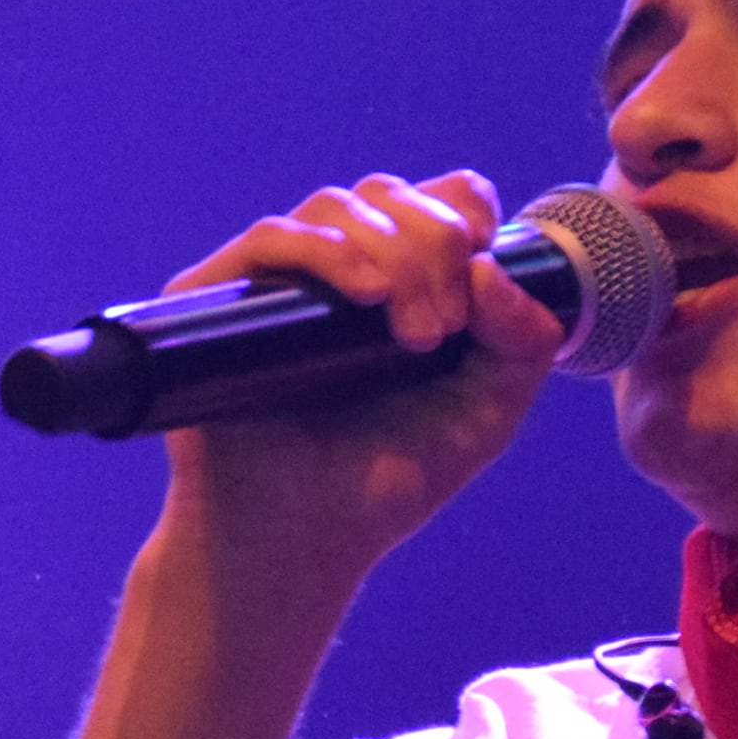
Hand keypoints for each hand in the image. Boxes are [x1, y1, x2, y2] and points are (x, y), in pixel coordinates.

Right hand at [157, 170, 569, 598]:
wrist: (298, 542)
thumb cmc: (385, 480)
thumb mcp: (485, 414)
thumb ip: (522, 343)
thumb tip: (489, 267)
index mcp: (400, 280)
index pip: (436, 197)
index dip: (466, 211)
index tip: (481, 259)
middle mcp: (335, 268)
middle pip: (391, 196)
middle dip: (434, 246)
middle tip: (439, 332)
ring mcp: (275, 280)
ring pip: (336, 207)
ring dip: (391, 252)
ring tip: (414, 333)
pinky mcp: (216, 298)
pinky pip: (269, 238)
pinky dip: (324, 251)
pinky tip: (364, 293)